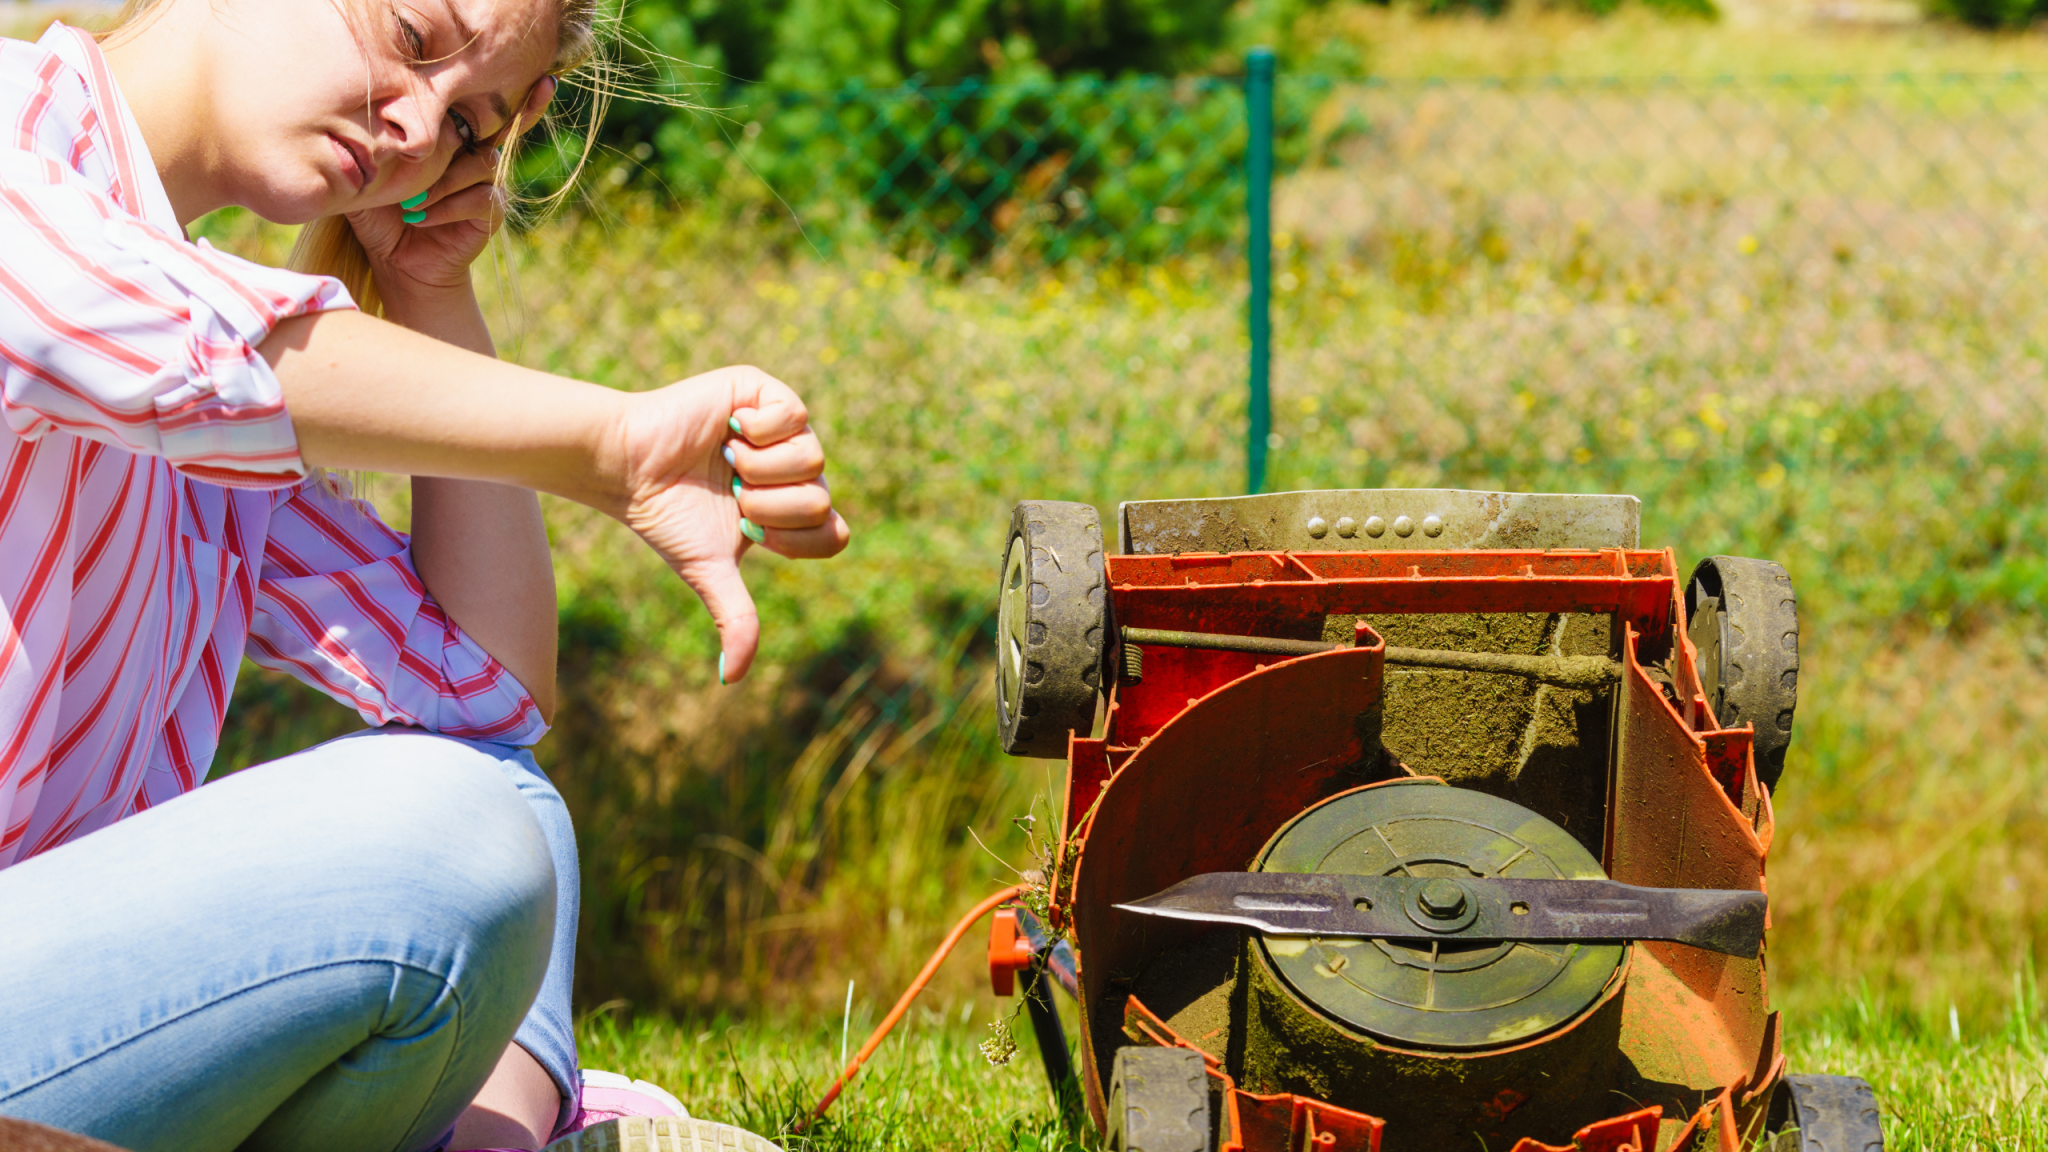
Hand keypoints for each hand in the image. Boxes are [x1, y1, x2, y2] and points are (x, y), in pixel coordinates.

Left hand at [347, 77, 557, 296]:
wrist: (397, 263)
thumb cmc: (380, 215)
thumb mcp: (373, 172)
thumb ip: (379, 145)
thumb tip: (355, 112)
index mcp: (449, 140)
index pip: (474, 108)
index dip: (501, 91)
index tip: (531, 73)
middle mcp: (473, 155)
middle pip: (496, 124)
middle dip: (517, 108)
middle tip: (521, 95)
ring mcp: (485, 183)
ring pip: (482, 161)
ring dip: (443, 181)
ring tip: (411, 203)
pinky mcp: (491, 211)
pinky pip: (479, 196)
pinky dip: (446, 206)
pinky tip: (420, 219)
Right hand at [616, 366, 849, 682]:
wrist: (629, 466)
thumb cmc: (668, 517)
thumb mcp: (708, 570)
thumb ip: (735, 618)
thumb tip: (731, 678)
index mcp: (789, 511)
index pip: (833, 533)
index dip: (796, 538)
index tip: (750, 532)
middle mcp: (792, 470)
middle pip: (821, 498)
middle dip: (769, 506)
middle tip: (733, 494)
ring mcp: (782, 430)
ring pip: (813, 458)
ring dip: (762, 469)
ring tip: (728, 461)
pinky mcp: (765, 392)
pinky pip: (795, 414)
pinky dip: (760, 429)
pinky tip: (729, 429)